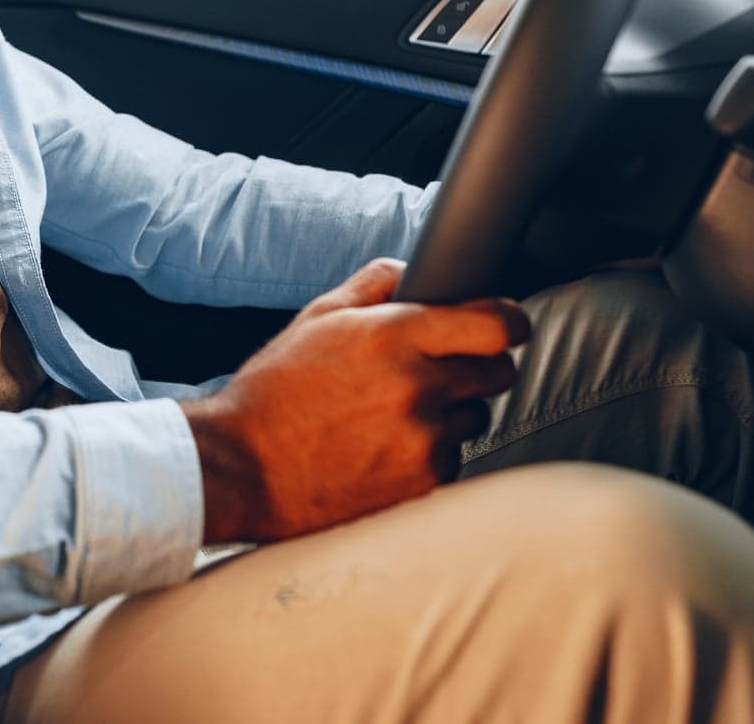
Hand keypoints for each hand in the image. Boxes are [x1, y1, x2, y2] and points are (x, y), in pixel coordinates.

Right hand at [180, 259, 529, 544]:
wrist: (244, 467)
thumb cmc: (276, 391)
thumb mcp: (316, 317)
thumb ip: (374, 284)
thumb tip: (415, 270)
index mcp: (393, 335)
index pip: (496, 325)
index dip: (508, 321)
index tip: (505, 325)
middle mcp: (417, 386)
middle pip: (500, 371)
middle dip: (479, 366)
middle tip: (443, 370)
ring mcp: (424, 439)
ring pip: (476, 417)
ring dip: (453, 412)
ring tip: (398, 414)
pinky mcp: (422, 483)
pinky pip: (453, 458)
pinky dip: (431, 452)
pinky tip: (387, 448)